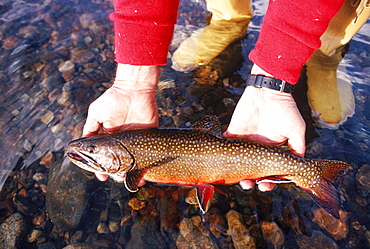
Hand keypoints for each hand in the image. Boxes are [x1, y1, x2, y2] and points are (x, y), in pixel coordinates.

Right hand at [83, 64, 159, 180]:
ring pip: (133, 161)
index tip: (101, 176)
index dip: (102, 167)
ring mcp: (135, 139)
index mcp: (109, 136)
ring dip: (130, 172)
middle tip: (115, 177)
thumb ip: (90, 128)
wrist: (134, 89)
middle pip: (119, 162)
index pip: (105, 156)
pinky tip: (144, 175)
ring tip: (127, 179)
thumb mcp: (97, 113)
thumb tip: (81, 144)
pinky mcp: (148, 136)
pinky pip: (148, 153)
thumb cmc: (113, 99)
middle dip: (116, 172)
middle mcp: (122, 140)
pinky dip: (146, 165)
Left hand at [224, 84, 305, 191]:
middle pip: (251, 170)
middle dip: (250, 181)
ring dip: (236, 173)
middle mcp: (258, 148)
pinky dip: (221, 155)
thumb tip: (298, 169)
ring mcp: (245, 141)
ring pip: (237, 163)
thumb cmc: (285, 109)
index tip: (266, 185)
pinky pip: (225, 145)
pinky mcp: (232, 132)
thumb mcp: (297, 130)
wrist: (268, 90)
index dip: (269, 181)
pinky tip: (222, 164)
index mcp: (272, 150)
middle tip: (248, 184)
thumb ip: (297, 149)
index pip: (269, 171)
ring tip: (238, 179)